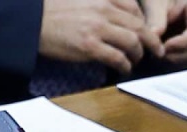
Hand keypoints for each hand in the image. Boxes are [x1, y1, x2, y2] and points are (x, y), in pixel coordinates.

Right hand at [39, 0, 164, 73]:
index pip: (134, 10)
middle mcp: (104, 11)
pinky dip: (124, 65)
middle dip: (151, 41)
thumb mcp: (80, 0)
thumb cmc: (51, 13)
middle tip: (155, 50)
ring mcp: (97, 29)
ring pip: (132, 43)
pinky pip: (116, 57)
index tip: (145, 33)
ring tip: (136, 61)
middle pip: (139, 27)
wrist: (31, 23)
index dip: (143, 23)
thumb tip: (111, 18)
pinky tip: (124, 69)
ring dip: (138, 54)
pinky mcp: (89, 47)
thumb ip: (98, 5)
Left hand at [143, 0, 186, 65]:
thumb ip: (155, 18)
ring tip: (159, 56)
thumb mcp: (155, 1)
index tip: (161, 48)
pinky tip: (166, 58)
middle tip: (155, 55)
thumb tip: (153, 40)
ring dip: (179, 63)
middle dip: (177, 57)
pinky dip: (182, 64)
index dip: (179, 45)